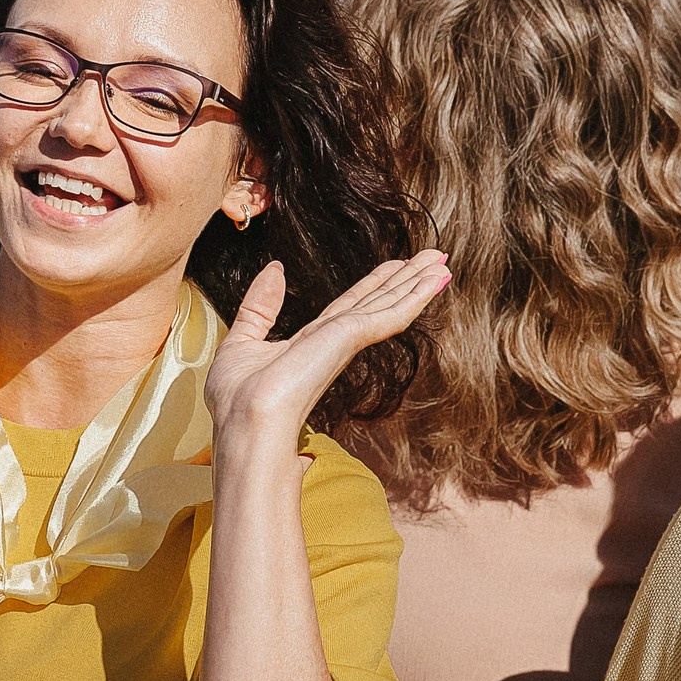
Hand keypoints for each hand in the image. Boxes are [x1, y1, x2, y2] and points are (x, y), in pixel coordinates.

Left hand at [203, 250, 449, 445]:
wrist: (246, 424)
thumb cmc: (238, 399)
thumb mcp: (243, 341)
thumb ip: (260, 305)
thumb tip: (274, 268)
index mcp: (312, 344)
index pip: (350, 306)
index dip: (374, 284)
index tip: (396, 265)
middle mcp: (334, 343)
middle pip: (378, 302)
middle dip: (406, 279)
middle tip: (435, 256)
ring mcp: (344, 343)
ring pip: (389, 306)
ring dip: (417, 282)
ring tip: (442, 260)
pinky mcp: (348, 341)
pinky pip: (389, 315)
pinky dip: (415, 297)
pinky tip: (435, 281)